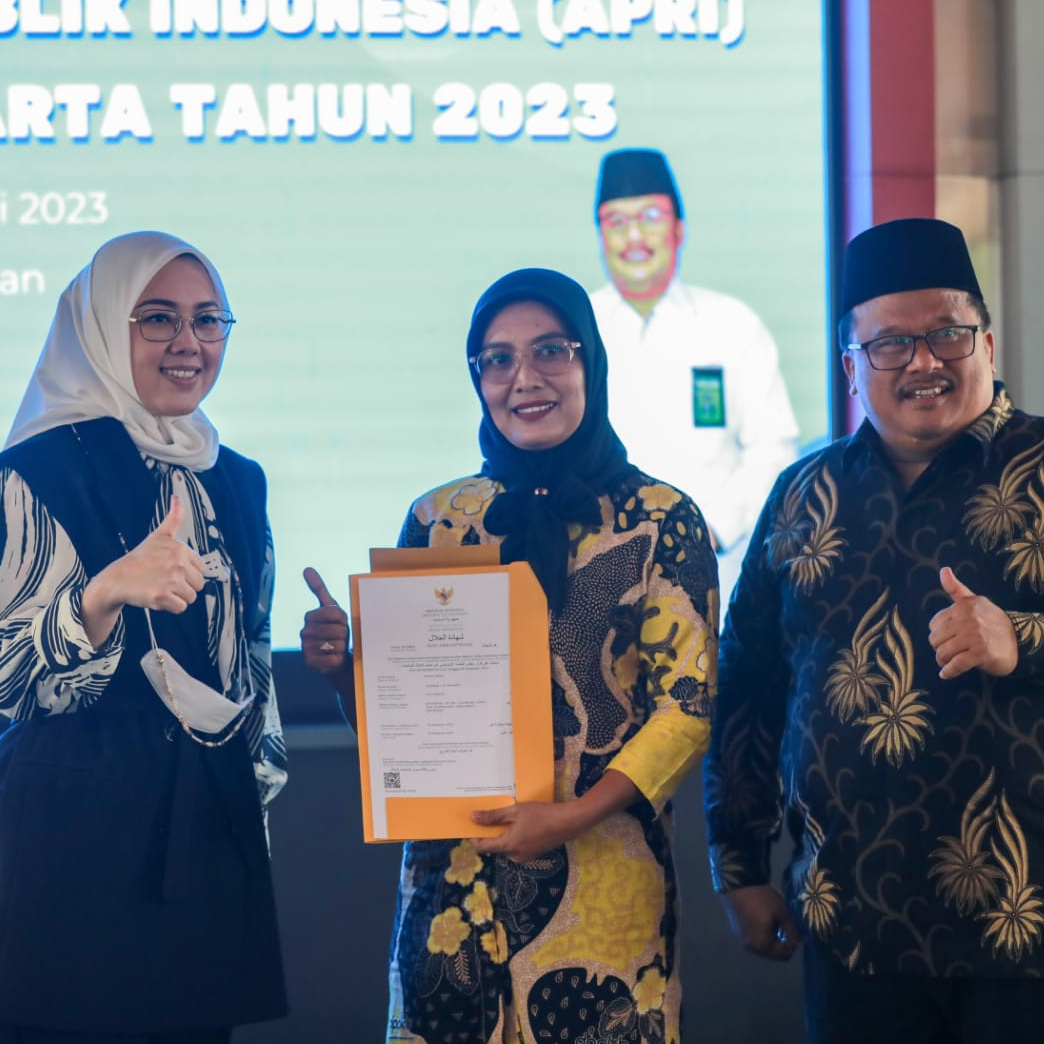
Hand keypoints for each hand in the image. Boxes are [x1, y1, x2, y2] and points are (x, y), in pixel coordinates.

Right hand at [81, 495, 204, 647]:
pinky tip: (156, 597)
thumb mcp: (158, 535)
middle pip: (198, 585)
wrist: (116, 579)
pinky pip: (180, 608)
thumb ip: (174, 517)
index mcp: (180, 549)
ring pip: (190, 598)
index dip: (186, 573)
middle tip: (163, 580)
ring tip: (159, 588)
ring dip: (176, 597)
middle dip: (183, 586)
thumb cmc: (139, 559)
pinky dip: (169, 607)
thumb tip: (177, 496)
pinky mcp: (162, 596)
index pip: (201, 570)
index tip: (168, 570)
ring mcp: (170, 580)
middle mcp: (177, 563)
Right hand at [301, 567, 349, 674]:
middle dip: (344, 634)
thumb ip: (319, 588)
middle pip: (337, 629)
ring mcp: (306, 648)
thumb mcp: (332, 608)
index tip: (342, 623)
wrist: (338, 657)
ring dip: (342, 647)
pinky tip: (334, 658)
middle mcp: (305, 632)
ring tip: (337, 647)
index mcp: (310, 616)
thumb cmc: (336, 630)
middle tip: (340, 637)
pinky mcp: (310, 663)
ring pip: (336, 644)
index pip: (335, 613)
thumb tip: (307, 568)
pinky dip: (338, 659)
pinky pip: (333, 659)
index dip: (344, 619)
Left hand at [470, 801, 582, 863]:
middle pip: (494, 847)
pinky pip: (516, 847)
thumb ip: (493, 816)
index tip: (472, 825)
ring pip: (506, 846)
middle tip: (492, 815)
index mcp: (508, 846)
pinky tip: (521, 824)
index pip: (482, 848)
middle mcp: (514, 856)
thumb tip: (473, 817)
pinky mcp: (532, 855)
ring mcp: (525, 857)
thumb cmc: (541, 814)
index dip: (474, 837)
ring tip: (509, 817)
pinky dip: (514, 837)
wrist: (568, 822)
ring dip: (504, 834)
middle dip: (491, 833)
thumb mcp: (515, 811)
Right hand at [718, 884, 800, 960]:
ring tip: (775, 921)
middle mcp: (750, 947)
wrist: (737, 882)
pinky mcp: (736, 930)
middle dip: (781, 941)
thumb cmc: (762, 898)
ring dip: (771, 937)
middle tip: (786, 925)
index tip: (796, 931)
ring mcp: (741, 938)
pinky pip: (754, 938)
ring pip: (762, 945)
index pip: (783, 955)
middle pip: (772, 952)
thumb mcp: (782, 912)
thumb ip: (792, 930)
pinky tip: (763, 919)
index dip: (793, 945)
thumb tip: (798, 942)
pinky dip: (761, 933)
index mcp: (761, 945)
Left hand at [929, 567, 1017, 678]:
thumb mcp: (974, 601)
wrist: (1021, 640)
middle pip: (935, 639)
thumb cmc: (992, 621)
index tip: (947, 637)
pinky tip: (946, 674)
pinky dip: (948, 671)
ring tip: (948, 662)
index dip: (938, 633)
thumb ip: (955, 588)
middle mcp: (968, 620)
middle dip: (939, 648)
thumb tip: (943, 570)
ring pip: (943, 652)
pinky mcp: (981, 654)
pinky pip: (956, 665)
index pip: (934, 624)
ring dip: (943, 661)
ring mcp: (975, 637)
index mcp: (963, 606)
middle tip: (948, 651)